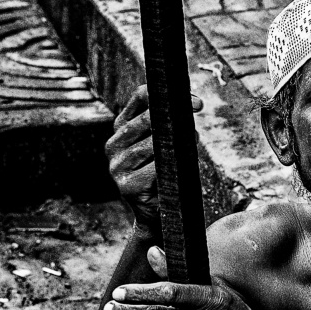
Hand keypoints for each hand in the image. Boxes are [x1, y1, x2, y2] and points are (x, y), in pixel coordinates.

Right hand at [106, 85, 201, 233]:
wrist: (157, 214)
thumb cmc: (166, 175)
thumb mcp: (167, 145)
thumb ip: (171, 125)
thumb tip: (192, 105)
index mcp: (121, 128)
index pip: (141, 98)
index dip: (166, 95)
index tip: (197, 102)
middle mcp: (113, 144)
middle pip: (145, 120)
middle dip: (174, 119)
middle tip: (196, 120)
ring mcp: (116, 165)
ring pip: (152, 145)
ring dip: (176, 144)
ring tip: (191, 146)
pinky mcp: (126, 185)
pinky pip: (156, 169)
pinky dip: (172, 167)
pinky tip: (180, 169)